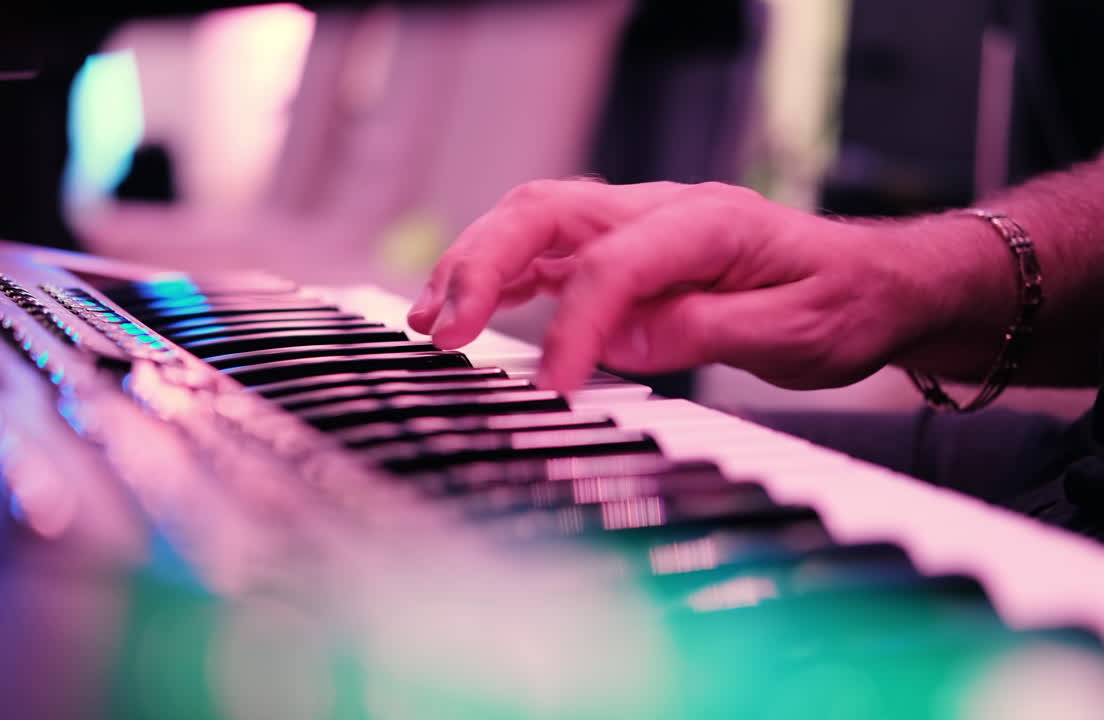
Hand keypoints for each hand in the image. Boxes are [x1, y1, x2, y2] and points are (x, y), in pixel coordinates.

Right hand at [407, 179, 933, 392]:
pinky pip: (546, 252)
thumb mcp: (795, 331)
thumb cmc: (841, 302)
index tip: (554, 387)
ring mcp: (635, 226)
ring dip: (474, 265)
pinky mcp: (622, 252)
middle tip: (444, 330)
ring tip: (430, 319)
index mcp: (707, 223)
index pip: (615, 265)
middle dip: (483, 265)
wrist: (872, 283)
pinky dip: (497, 276)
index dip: (575, 326)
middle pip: (547, 213)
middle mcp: (659, 212)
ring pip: (532, 223)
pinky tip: (464, 309)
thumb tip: (619, 345)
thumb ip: (704, 331)